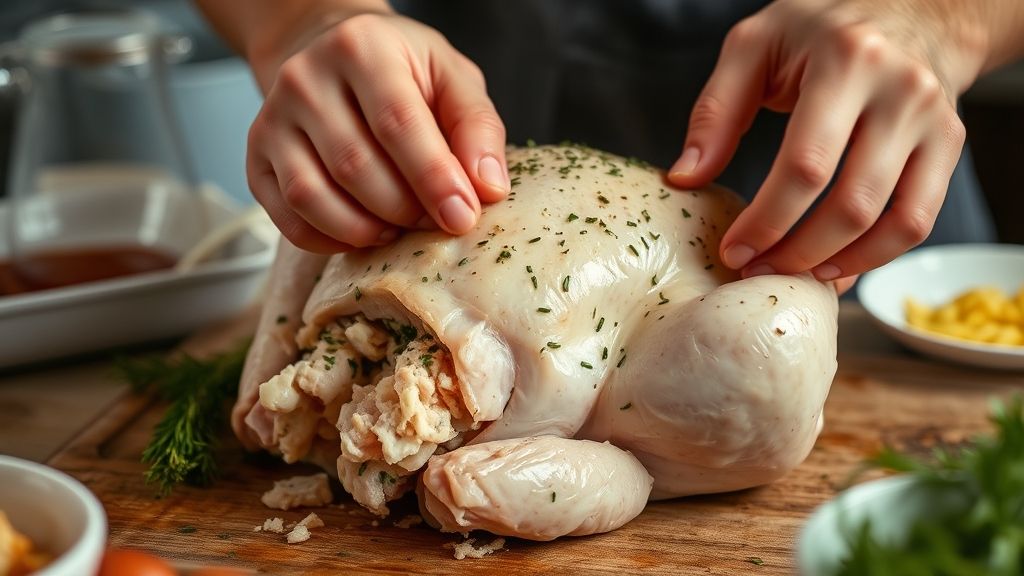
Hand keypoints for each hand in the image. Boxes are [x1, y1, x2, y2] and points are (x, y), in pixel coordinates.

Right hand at [246, 12, 509, 252]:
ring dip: (365, 230)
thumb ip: (476, 127)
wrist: (330, 55)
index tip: (463, 217)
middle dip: (404, 209)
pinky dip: (329, 240)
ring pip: (313, 197)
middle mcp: (305, 79)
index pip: (397, 122)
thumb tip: (486, 188)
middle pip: (355, 167)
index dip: (433, 178)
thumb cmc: (401, 71)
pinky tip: (362, 233)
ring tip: (399, 228)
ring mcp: (272, 120)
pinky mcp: (256, 159)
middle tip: (433, 221)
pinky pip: (288, 219)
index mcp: (361, 48)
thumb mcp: (451, 77)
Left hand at [668, 0, 990, 284]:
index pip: (806, 165)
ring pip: (890, 221)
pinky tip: (835, 267)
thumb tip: (685, 178)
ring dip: (836, 263)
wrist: (910, 7)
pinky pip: (918, 221)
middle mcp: (901, 91)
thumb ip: (715, 110)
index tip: (733, 250)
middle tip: (756, 271)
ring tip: (791, 275)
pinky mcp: (950, 145)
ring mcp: (933, 121)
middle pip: (850, 204)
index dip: (767, 220)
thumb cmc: (819, 29)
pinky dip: (876, 256)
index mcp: (846, 61)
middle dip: (796, 253)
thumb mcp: (755, 45)